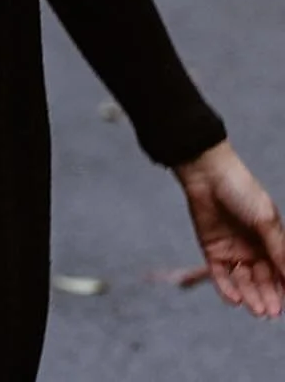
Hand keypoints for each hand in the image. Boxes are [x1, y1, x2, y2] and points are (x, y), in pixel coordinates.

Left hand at [175, 140, 284, 318]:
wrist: (207, 173)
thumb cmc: (242, 191)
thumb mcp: (266, 221)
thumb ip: (279, 250)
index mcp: (270, 241)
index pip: (280, 272)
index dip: (284, 288)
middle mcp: (252, 249)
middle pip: (262, 280)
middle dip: (267, 296)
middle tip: (270, 312)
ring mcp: (232, 250)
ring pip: (243, 281)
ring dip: (249, 296)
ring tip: (255, 308)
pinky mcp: (211, 249)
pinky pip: (220, 274)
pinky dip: (226, 288)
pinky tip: (235, 299)